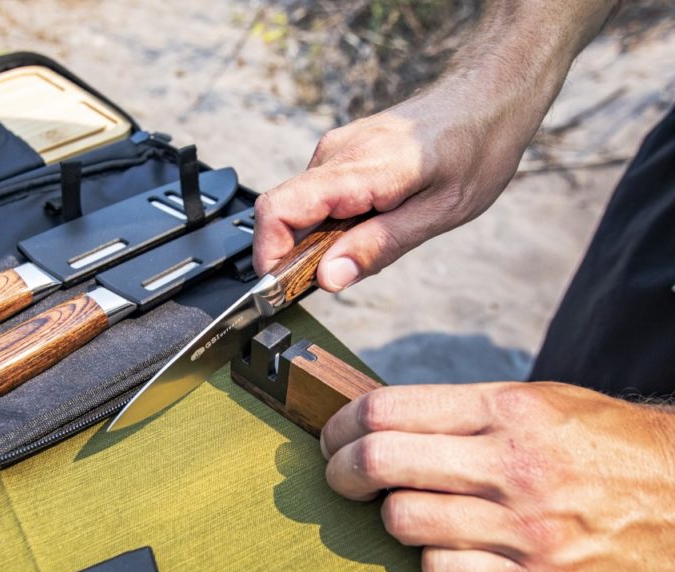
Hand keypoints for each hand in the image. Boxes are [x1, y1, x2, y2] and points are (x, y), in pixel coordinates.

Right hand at [253, 87, 534, 290]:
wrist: (489, 97)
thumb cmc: (475, 149)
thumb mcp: (438, 214)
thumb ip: (378, 247)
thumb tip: (328, 279)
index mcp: (358, 169)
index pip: (279, 210)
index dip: (269, 254)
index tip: (282, 287)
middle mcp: (335, 154)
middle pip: (283, 213)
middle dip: (296, 255)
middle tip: (341, 275)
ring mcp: (335, 150)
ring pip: (300, 208)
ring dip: (319, 239)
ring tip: (372, 241)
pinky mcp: (340, 153)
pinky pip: (317, 197)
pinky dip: (331, 222)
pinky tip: (373, 220)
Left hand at [320, 381, 674, 571]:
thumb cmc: (603, 445)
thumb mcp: (539, 403)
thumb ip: (461, 413)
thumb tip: (378, 423)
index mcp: (508, 410)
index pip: (385, 410)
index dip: (341, 426)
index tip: (333, 439)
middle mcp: (513, 466)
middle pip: (380, 462)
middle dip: (342, 471)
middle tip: (340, 477)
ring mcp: (525, 528)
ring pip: (403, 521)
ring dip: (393, 517)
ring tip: (411, 511)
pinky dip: (433, 559)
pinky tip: (452, 546)